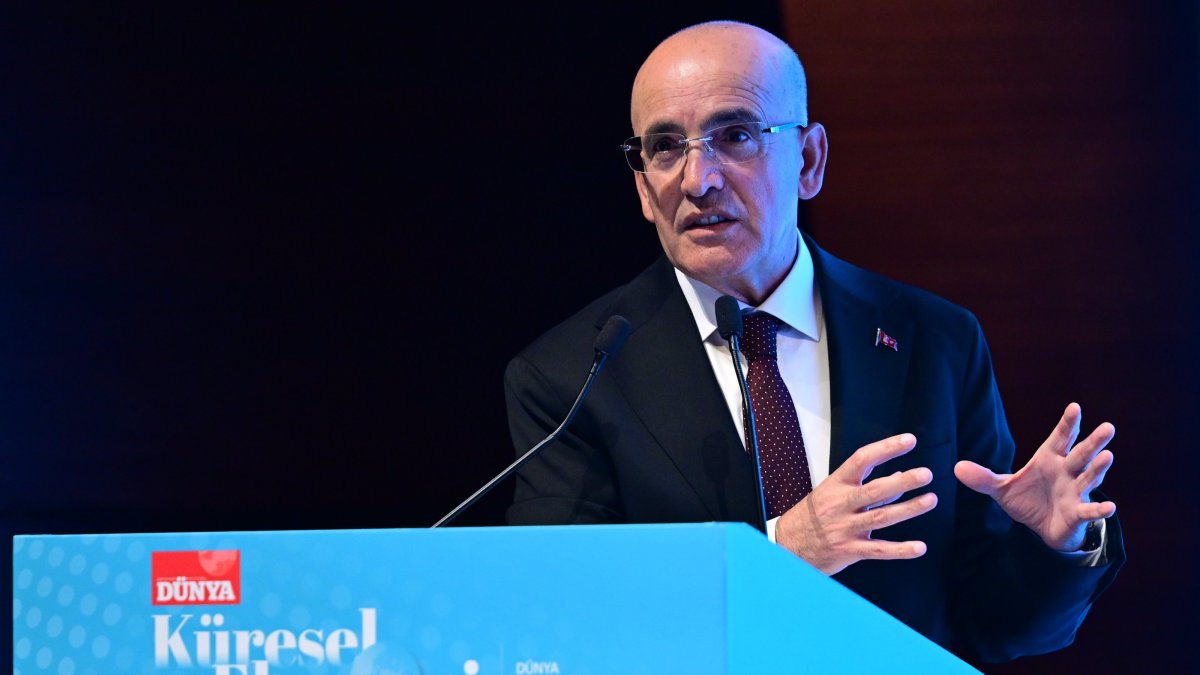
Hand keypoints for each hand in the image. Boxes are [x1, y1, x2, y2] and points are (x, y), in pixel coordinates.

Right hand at [775, 433, 936, 574]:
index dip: (886, 449)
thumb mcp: (834, 492)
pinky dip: (900, 550)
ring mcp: (846, 528)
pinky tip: (919, 548)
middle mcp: (841, 504)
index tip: (909, 441)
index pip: (862, 460)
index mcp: (837, 484)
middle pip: (875, 490)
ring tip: (930, 500)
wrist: (790, 543)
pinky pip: (879, 551)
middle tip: (925, 474)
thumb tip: (900, 477)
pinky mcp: (850, 550)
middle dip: (902, 482)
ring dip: (908, 509)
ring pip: (881, 518)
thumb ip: (868, 486)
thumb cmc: (815, 514)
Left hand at [954, 403, 1115, 551]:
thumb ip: (983, 478)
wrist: (1042, 528)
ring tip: (1108, 456)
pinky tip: (1109, 507)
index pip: (1060, 438)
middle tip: (1108, 427)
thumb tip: (956, 467)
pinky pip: (1089, 510)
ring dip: (1099, 468)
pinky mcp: (1078, 513)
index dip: (1068, 424)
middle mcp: (1067, 472)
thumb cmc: (1027, 500)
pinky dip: (1098, 510)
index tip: (1075, 407)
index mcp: (1050, 459)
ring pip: (1089, 477)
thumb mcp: (1002, 489)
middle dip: (1094, 442)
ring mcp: (1075, 492)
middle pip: (1081, 454)